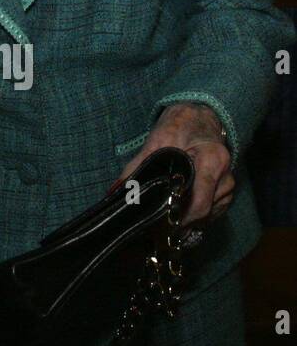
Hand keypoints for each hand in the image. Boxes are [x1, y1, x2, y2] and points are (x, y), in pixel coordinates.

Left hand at [111, 102, 232, 225]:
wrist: (202, 117)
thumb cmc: (181, 125)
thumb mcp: (158, 139)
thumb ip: (139, 164)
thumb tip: (118, 188)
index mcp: (212, 160)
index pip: (199, 201)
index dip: (179, 216)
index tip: (159, 223)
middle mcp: (225, 177)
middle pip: (202, 212)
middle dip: (180, 222)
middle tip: (156, 228)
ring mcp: (228, 187)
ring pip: (206, 216)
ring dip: (187, 220)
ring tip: (163, 219)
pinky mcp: (226, 194)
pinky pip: (210, 213)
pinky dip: (194, 215)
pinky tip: (178, 211)